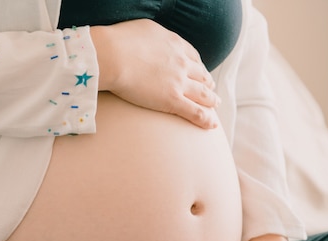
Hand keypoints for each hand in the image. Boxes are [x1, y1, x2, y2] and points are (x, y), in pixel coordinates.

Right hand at [90, 19, 219, 128]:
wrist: (112, 55)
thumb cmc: (119, 41)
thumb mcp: (144, 29)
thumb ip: (155, 37)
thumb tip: (154, 42)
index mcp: (175, 44)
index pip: (193, 57)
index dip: (199, 66)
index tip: (200, 71)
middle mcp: (181, 63)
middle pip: (201, 75)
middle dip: (208, 83)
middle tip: (211, 89)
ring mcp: (179, 82)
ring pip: (203, 94)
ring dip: (211, 101)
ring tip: (215, 105)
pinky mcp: (172, 100)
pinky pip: (195, 112)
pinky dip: (206, 119)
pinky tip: (211, 125)